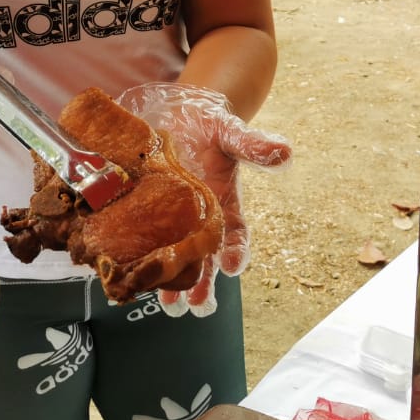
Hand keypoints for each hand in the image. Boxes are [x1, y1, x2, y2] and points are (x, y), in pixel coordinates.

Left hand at [116, 82, 290, 316]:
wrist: (178, 113)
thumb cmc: (209, 124)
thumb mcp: (230, 131)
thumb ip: (253, 144)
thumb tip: (285, 152)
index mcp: (225, 202)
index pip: (236, 233)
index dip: (237, 251)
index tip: (234, 266)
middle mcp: (202, 218)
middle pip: (207, 259)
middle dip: (204, 283)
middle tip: (197, 305)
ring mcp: (174, 219)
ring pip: (177, 258)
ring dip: (174, 283)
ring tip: (171, 306)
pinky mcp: (148, 214)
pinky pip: (147, 241)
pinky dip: (143, 260)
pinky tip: (133, 277)